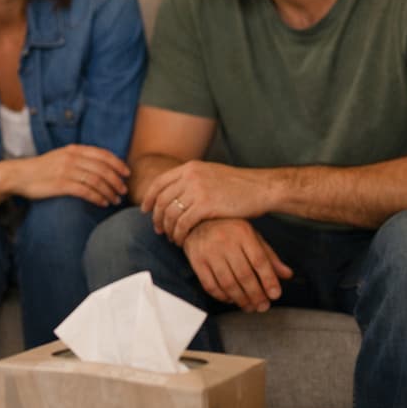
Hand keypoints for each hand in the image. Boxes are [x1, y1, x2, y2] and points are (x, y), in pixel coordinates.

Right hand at [14, 144, 128, 206]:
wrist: (19, 175)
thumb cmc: (42, 168)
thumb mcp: (61, 156)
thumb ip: (78, 158)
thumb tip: (100, 166)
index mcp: (74, 150)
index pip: (102, 154)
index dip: (117, 163)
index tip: (126, 173)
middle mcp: (72, 158)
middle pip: (103, 169)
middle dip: (116, 180)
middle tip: (123, 190)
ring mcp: (66, 171)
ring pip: (96, 181)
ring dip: (109, 191)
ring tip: (115, 200)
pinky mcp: (61, 185)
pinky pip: (86, 191)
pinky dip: (98, 198)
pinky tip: (102, 203)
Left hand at [141, 160, 275, 244]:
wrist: (261, 188)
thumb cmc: (239, 185)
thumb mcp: (211, 174)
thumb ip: (192, 179)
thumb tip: (176, 191)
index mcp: (190, 167)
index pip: (159, 182)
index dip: (149, 198)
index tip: (145, 210)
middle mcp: (190, 176)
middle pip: (162, 200)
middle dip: (156, 217)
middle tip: (158, 229)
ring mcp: (197, 190)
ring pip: (170, 213)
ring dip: (168, 228)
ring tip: (171, 237)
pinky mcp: (206, 205)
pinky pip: (183, 223)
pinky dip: (179, 234)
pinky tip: (181, 240)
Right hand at [183, 219, 292, 311]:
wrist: (196, 220)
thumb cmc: (229, 229)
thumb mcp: (252, 236)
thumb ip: (269, 256)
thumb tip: (287, 275)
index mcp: (243, 233)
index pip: (259, 260)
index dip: (269, 280)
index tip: (275, 295)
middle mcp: (225, 241)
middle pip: (244, 274)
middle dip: (256, 294)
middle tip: (263, 306)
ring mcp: (209, 251)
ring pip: (227, 283)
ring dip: (240, 299)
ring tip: (249, 307)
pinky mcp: (196, 261)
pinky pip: (210, 285)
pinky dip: (222, 296)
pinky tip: (231, 299)